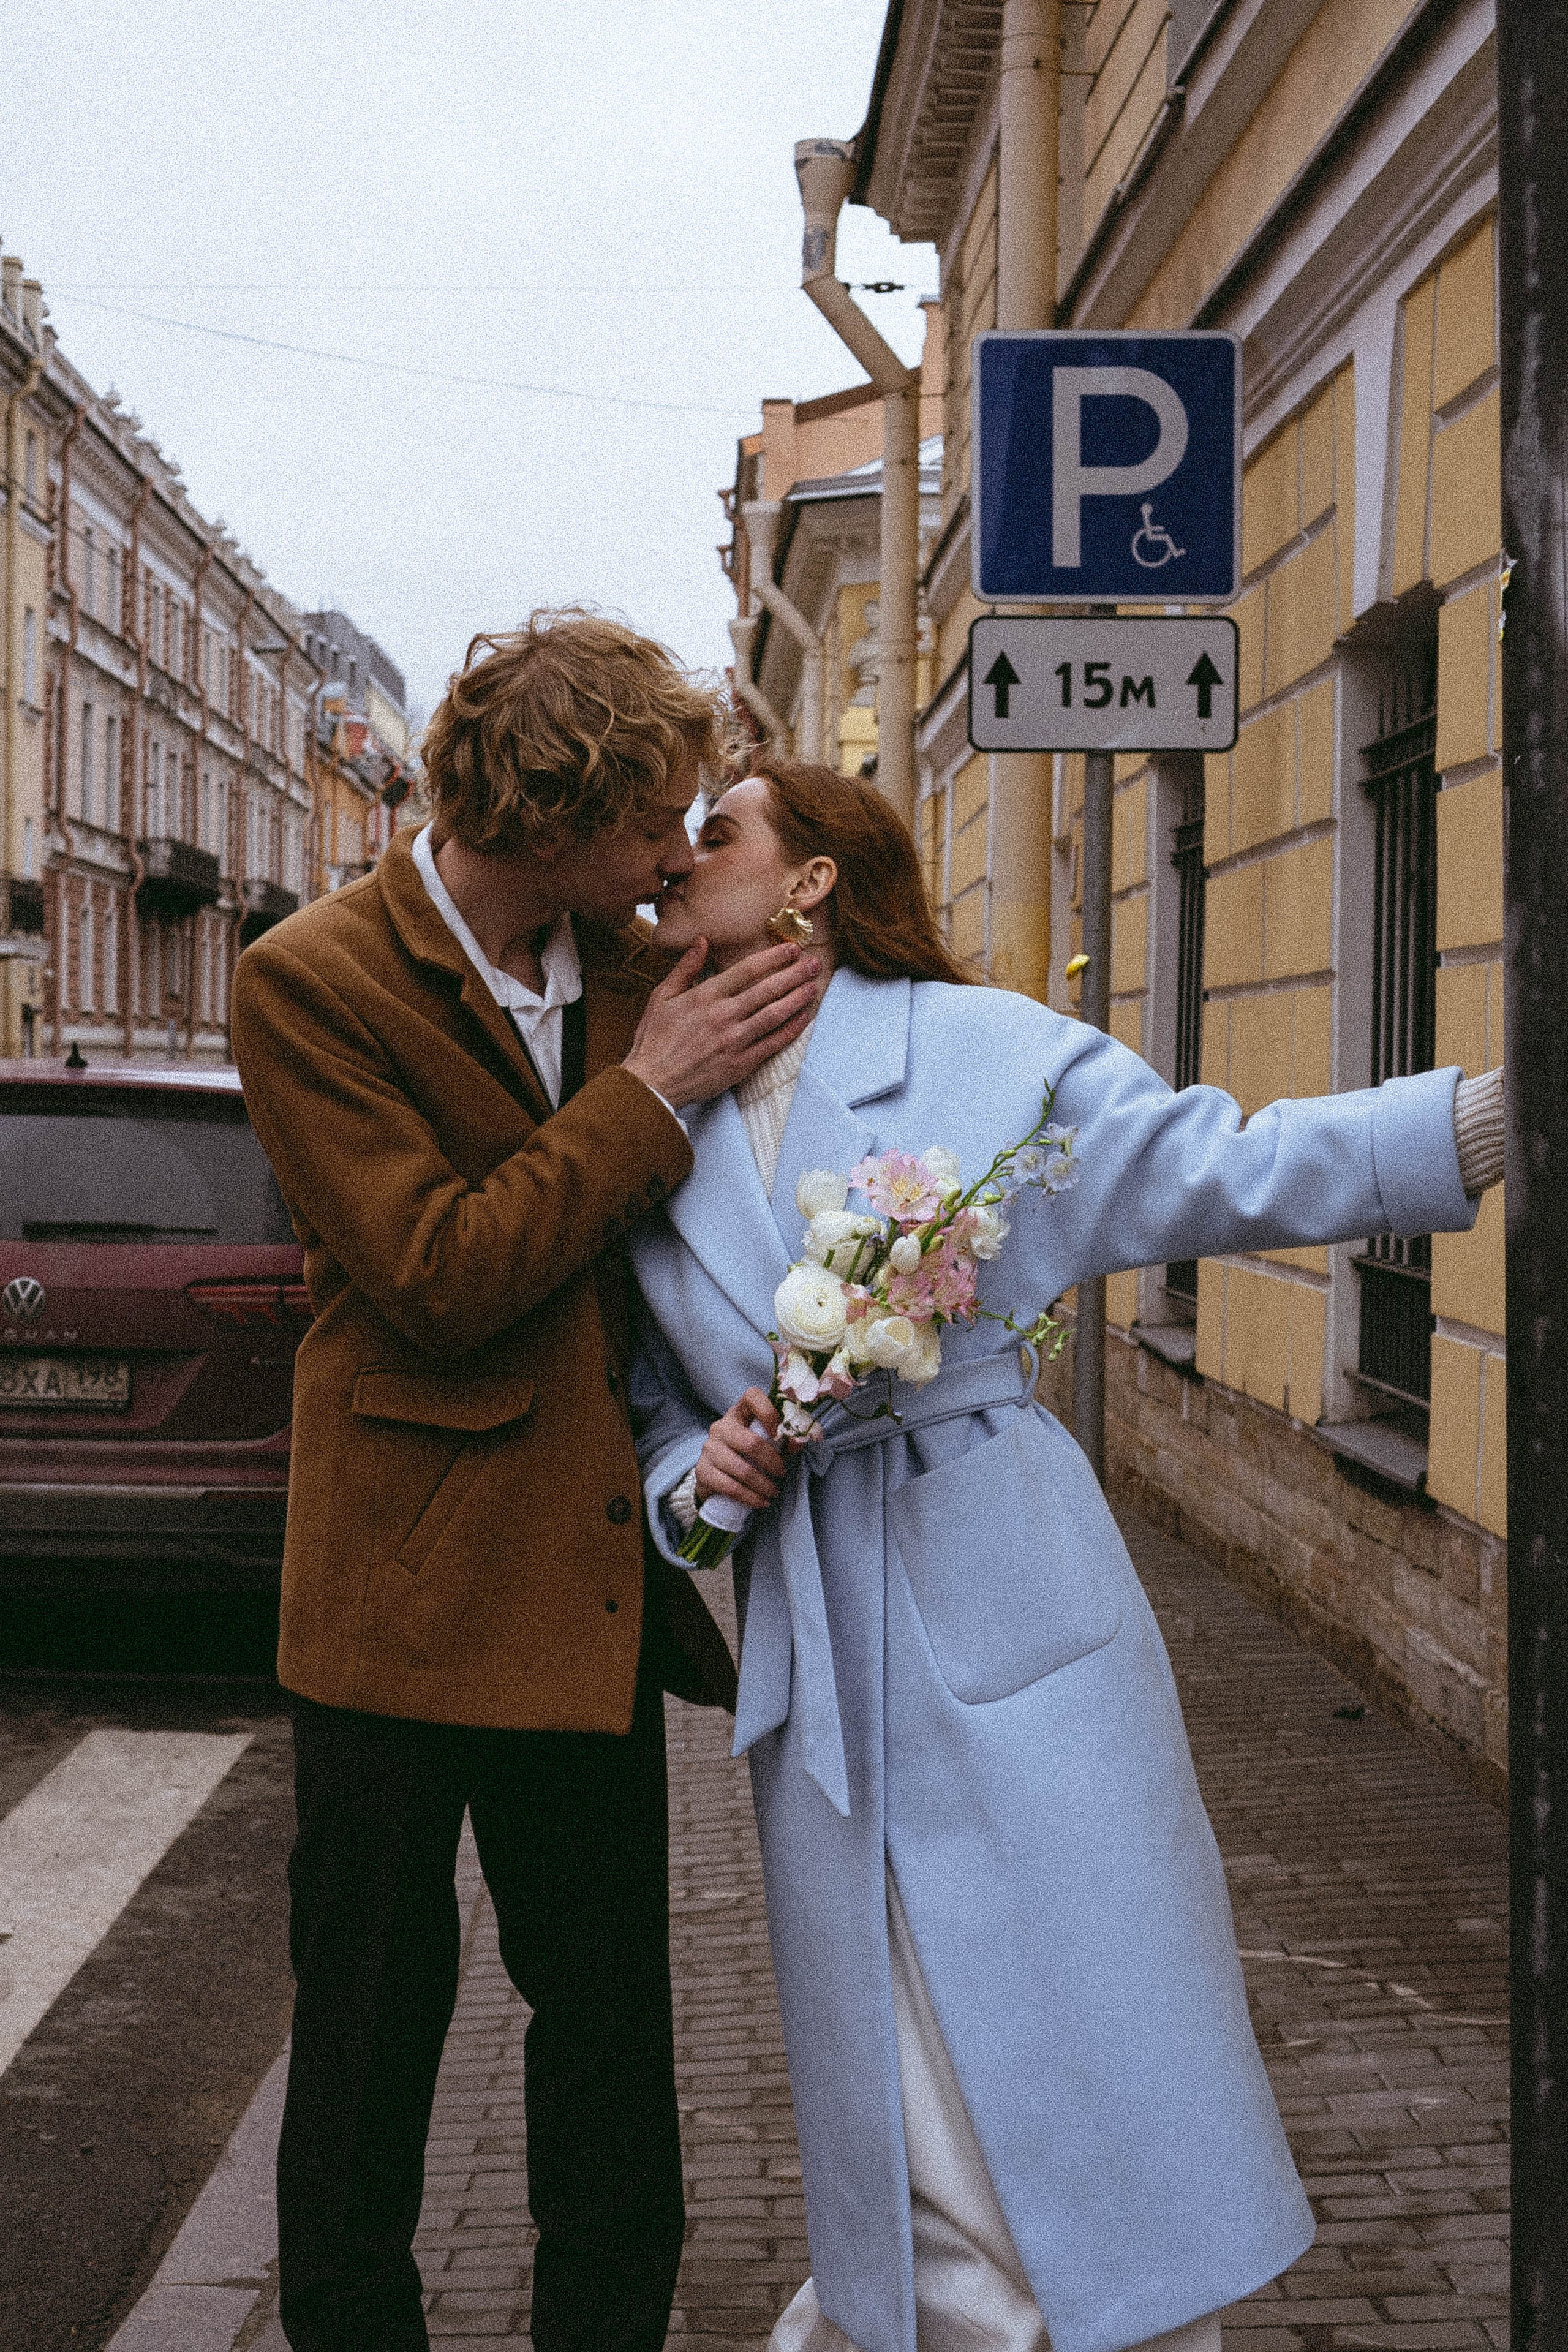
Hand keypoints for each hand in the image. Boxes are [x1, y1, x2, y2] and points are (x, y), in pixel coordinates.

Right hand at [623, 942, 821, 1110]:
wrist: (652, 1083)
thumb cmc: (654, 1039)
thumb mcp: (661, 997)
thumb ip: (685, 968)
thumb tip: (701, 940)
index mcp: (704, 996)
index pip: (747, 970)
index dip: (773, 957)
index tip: (791, 949)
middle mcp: (723, 1016)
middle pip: (767, 989)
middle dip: (794, 974)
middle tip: (814, 963)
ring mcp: (734, 1041)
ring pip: (775, 1015)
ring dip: (798, 999)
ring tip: (815, 986)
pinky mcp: (741, 1064)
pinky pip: (773, 1044)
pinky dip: (792, 1030)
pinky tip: (806, 1018)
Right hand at [695, 1388, 784, 1511]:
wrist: (715, 1477)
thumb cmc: (747, 1455)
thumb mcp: (766, 1444)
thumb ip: (784, 1441)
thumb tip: (800, 1441)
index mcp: (739, 1412)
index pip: (752, 1396)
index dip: (769, 1412)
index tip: (780, 1434)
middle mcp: (721, 1426)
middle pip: (750, 1442)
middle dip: (772, 1462)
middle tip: (783, 1473)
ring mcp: (709, 1448)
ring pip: (741, 1469)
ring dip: (763, 1485)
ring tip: (774, 1492)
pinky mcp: (703, 1470)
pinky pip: (730, 1487)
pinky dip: (750, 1498)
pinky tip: (761, 1502)